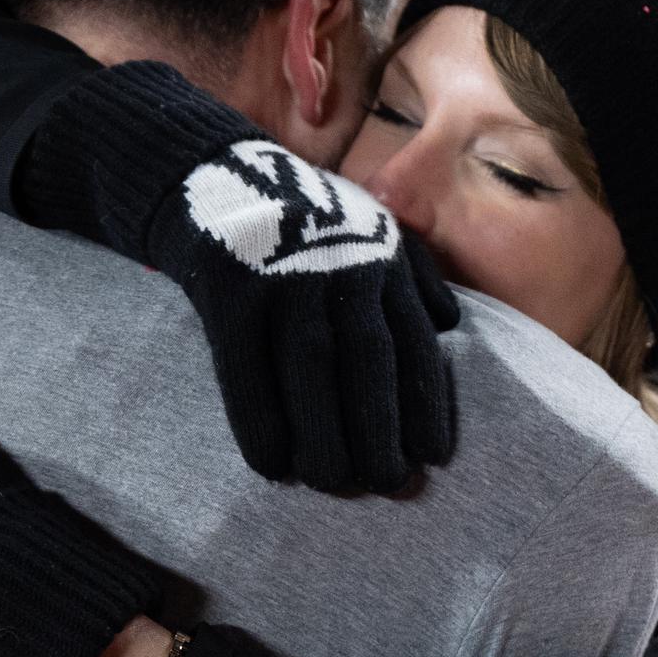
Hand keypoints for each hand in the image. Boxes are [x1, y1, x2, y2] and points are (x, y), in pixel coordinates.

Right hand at [151, 140, 458, 492]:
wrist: (209, 172)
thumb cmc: (299, 218)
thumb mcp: (367, 225)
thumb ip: (410, 273)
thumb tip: (448, 323)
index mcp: (380, 258)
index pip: (410, 340)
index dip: (424, 402)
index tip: (431, 457)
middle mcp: (339, 265)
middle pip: (366, 359)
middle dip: (380, 427)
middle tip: (386, 484)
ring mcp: (283, 275)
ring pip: (311, 367)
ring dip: (325, 432)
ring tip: (334, 482)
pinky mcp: (229, 287)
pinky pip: (246, 365)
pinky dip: (260, 418)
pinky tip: (271, 464)